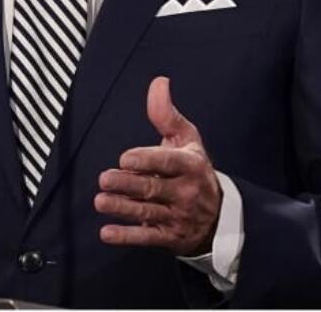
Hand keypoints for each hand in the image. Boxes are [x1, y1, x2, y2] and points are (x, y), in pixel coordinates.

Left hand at [95, 76, 220, 255]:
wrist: (220, 216)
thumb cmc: (194, 169)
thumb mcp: (187, 140)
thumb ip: (167, 114)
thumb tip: (158, 81)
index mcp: (190, 166)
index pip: (168, 163)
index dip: (147, 161)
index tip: (125, 158)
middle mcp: (185, 193)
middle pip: (153, 189)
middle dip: (128, 184)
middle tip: (105, 179)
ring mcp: (177, 217)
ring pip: (147, 213)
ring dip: (122, 209)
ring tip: (100, 201)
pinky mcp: (169, 237)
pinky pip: (147, 238)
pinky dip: (127, 236)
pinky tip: (106, 233)